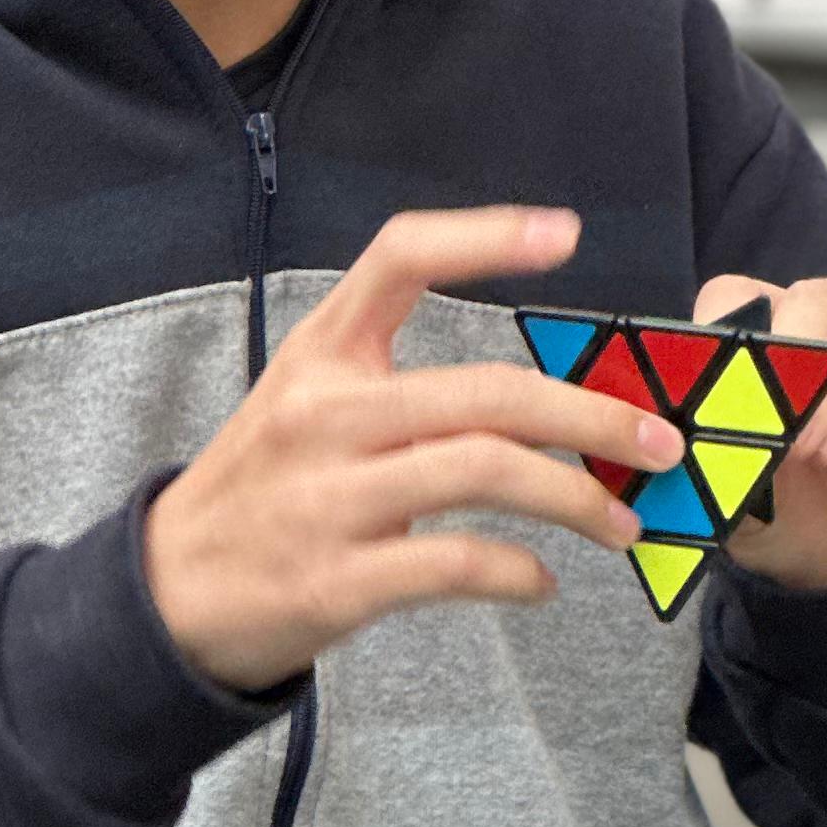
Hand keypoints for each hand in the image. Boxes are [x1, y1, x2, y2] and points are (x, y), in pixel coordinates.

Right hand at [145, 207, 680, 688]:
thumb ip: (407, 385)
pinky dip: (518, 573)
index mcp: (321, 354)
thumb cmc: (263, 488)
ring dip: (576, 499)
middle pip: (489, 391)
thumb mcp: (307, 402)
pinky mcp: (338, 579)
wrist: (167, 593)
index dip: (484, 236)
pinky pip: (456, 564)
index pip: (400, 257)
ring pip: (485, 472)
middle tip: (659, 443)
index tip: (565, 232)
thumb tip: (544, 398)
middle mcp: (326, 414)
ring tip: (622, 521)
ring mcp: (329, 498)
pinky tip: (541, 581)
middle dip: (594, 416)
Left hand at [693, 272, 826, 591]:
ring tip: (801, 450)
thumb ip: (707, 459)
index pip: (745, 295)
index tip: (700, 372)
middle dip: (786, 351)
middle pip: (818, 299)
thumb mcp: (733, 492)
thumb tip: (677, 435)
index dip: (722, 324)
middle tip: (761, 410)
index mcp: (782, 335)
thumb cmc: (792, 513)